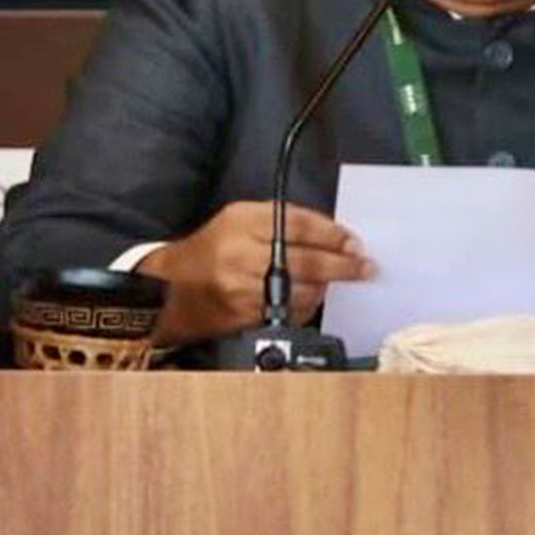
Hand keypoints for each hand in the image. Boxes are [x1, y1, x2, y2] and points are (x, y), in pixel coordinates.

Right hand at [138, 200, 371, 343]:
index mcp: (242, 221)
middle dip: (342, 265)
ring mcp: (242, 289)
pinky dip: (307, 306)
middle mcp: (241, 253)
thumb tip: (332, 233)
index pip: (297, 224)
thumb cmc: (212, 247)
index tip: (355, 241)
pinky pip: (288, 312)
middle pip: (304, 260)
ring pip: (300, 290)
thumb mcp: (240, 218)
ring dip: (327, 288)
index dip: (332, 233)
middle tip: (365, 267)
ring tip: (342, 282)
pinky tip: (314, 299)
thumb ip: (282, 220)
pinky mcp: (244, 316)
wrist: (169, 290)